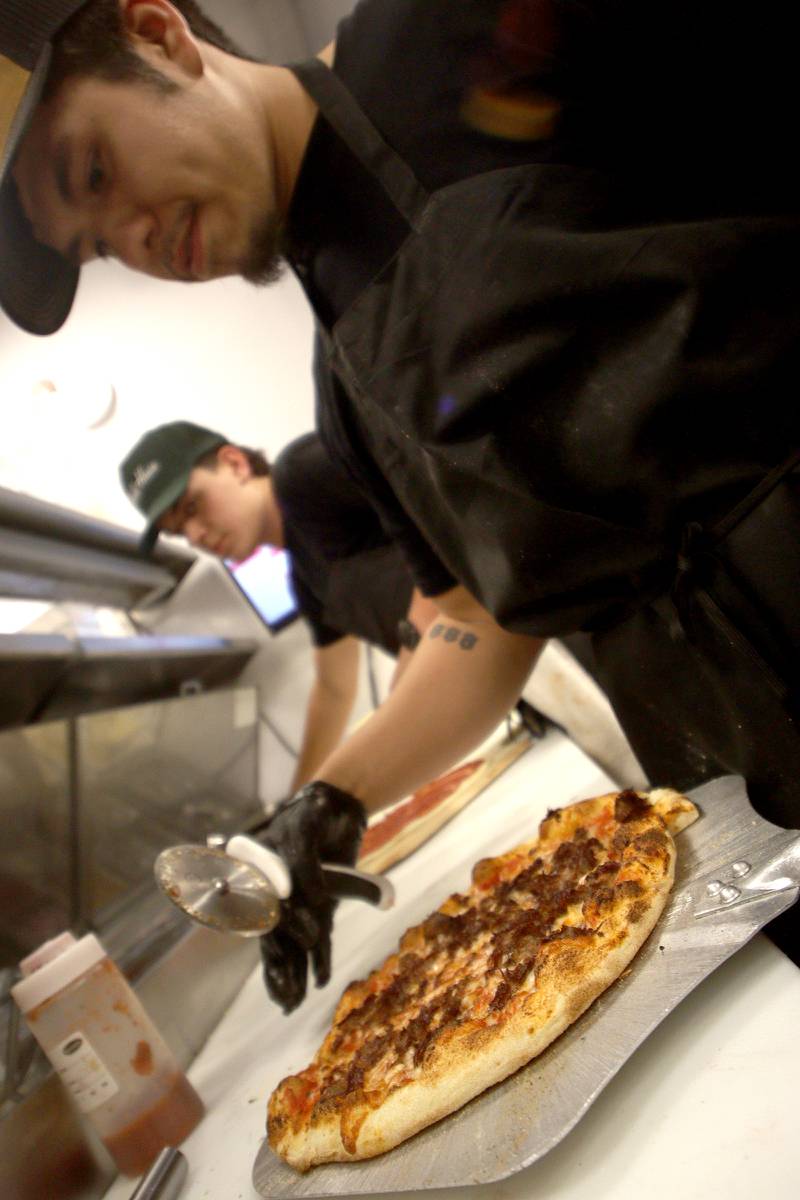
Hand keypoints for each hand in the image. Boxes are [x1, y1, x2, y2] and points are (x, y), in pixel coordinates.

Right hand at [257, 782, 365, 1012]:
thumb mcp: (305, 829)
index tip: (298, 949)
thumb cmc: (314, 813)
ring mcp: (299, 904)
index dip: (278, 935)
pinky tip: (320, 981)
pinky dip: (320, 959)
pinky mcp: (321, 908)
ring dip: (295, 974)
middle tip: (285, 1000)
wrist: (337, 806)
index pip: (265, 913)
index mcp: (262, 875)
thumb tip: (311, 898)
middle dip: (280, 970)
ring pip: (293, 945)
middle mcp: (277, 894)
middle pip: (275, 938)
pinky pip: (319, 937)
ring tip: (292, 1006)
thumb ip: (303, 862)